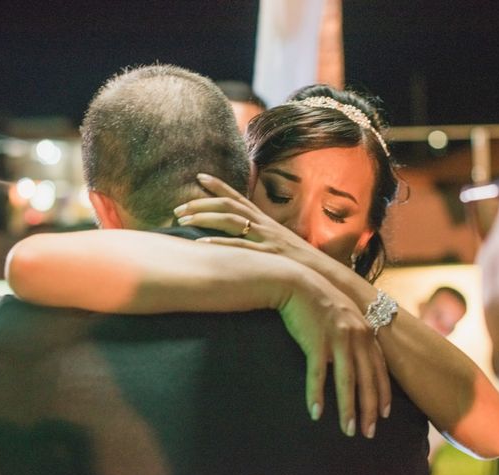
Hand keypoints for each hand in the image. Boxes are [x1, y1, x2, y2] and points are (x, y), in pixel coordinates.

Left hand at [174, 174, 319, 266]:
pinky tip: (199, 244)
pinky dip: (217, 244)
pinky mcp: (265, 254)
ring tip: (182, 219)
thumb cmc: (297, 260)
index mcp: (264, 219)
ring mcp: (264, 238)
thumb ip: (260, 235)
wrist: (321, 274)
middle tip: (178, 208)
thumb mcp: (278, 241)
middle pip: (228, 205)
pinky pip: (238, 247)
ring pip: (230, 221)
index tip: (199, 177)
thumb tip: (242, 234)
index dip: (218, 186)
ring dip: (203, 218)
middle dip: (201, 203)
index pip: (238, 197)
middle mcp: (263, 224)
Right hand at [281, 277, 391, 437]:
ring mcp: (337, 338)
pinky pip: (318, 374)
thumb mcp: (345, 313)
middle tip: (369, 433)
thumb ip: (356, 331)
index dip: (383, 393)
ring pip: (346, 381)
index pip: (380, 368)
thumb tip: (360, 353)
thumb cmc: (318, 299)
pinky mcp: (315, 341)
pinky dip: (317, 394)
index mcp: (365, 330)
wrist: (296, 282)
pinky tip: (316, 413)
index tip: (385, 414)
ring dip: (348, 409)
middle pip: (367, 379)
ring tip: (348, 431)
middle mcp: (356, 335)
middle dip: (370, 409)